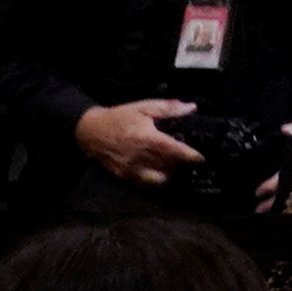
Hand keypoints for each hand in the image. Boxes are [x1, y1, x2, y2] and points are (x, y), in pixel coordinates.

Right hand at [74, 99, 198, 186]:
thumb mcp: (144, 107)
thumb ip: (168, 108)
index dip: (189, 155)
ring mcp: (131, 168)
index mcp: (146, 137)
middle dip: (180, 163)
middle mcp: (139, 156)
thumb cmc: (120, 117)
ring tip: (173, 164)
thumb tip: (191, 108)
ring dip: (169, 173)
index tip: (200, 159)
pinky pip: (144, 183)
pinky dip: (155, 180)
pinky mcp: (124, 176)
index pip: (173, 150)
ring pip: (158, 177)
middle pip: (168, 165)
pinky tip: (159, 171)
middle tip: (185, 157)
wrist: (91, 131)